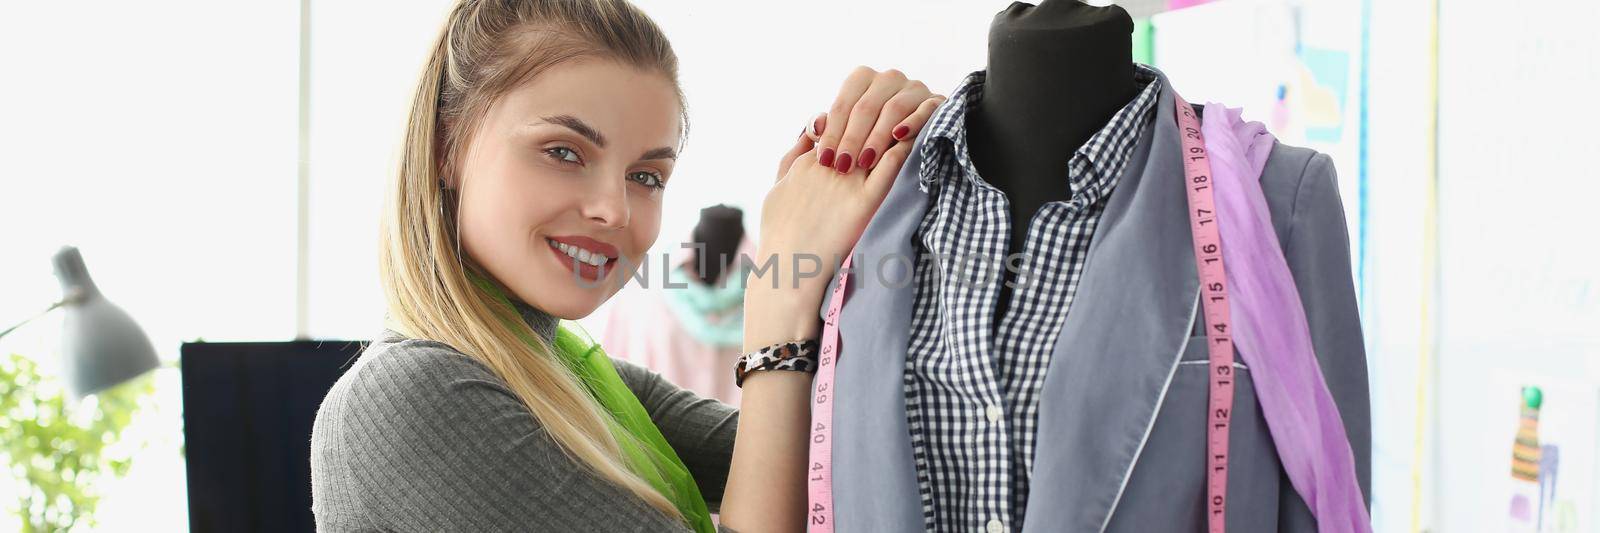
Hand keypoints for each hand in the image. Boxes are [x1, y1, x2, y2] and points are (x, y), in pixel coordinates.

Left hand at [800, 66, 945, 173]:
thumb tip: (814, 129)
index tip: (825, 160)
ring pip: (893, 109)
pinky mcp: (935, 100)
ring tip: (866, 162)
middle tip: (843, 166)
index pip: (844, 105)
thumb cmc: (868, 138)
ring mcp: (913, 87)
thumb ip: (829, 129)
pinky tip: (898, 137)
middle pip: (866, 107)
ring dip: (878, 137)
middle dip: (853, 139)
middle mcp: (888, 78)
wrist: (906, 142)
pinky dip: (912, 122)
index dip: (833, 133)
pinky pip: (925, 109)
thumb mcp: (846, 133)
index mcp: (862, 79)